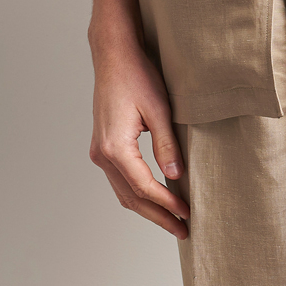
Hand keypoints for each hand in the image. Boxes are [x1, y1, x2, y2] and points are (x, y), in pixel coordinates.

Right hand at [89, 37, 189, 238]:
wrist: (113, 55)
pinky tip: (155, 197)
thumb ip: (166, 145)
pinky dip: (137, 192)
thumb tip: (176, 175)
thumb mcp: (159, 108)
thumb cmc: (136, 75)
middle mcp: (101, 155)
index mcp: (114, 147)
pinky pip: (119, 179)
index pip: (144, 187)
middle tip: (183, 229)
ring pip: (123, 192)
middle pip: (131, 197)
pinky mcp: (101, 146)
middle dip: (158, 216)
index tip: (187, 212)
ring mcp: (98, 152)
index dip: (167, 203)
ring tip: (172, 219)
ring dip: (147, 208)